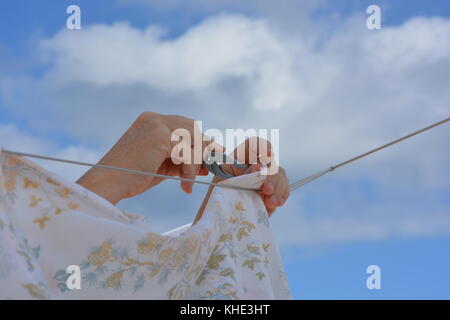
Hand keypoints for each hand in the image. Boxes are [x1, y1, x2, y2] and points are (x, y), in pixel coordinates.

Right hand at [76, 111, 220, 203]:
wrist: (108, 184)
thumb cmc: (132, 177)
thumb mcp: (162, 164)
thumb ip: (182, 159)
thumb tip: (206, 162)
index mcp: (152, 121)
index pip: (187, 126)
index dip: (201, 143)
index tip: (209, 160)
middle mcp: (155, 118)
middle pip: (194, 129)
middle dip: (204, 149)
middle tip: (208, 169)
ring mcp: (157, 124)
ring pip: (193, 141)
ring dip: (196, 163)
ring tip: (190, 182)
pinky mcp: (159, 136)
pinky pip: (187, 153)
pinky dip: (189, 171)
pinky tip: (185, 186)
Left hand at [215, 137, 289, 216]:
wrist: (220, 211)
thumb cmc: (218, 193)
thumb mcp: (223, 180)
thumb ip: (239, 173)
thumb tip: (257, 169)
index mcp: (240, 158)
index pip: (254, 143)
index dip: (263, 146)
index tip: (268, 155)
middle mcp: (255, 164)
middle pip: (270, 162)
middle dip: (271, 176)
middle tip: (267, 190)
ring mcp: (266, 177)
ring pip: (279, 175)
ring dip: (277, 189)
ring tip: (271, 202)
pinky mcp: (273, 191)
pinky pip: (284, 188)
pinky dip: (281, 195)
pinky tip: (277, 202)